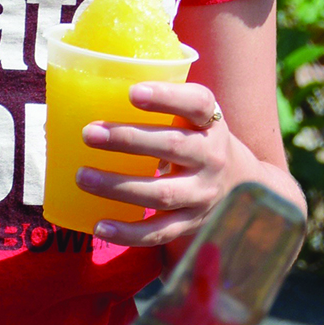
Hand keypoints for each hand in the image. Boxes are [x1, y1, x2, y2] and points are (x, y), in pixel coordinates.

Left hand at [74, 82, 228, 248]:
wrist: (240, 184)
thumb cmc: (197, 138)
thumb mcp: (192, 116)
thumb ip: (159, 104)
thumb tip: (88, 98)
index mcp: (209, 123)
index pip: (196, 103)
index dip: (166, 97)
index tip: (132, 92)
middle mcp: (211, 157)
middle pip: (172, 146)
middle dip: (128, 140)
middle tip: (89, 134)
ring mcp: (202, 194)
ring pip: (161, 192)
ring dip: (119, 186)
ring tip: (83, 176)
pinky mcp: (191, 224)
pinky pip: (160, 233)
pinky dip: (129, 233)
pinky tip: (100, 226)